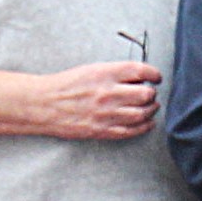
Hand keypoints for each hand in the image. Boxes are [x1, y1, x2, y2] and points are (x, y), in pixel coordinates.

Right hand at [35, 61, 161, 140]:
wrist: (44, 105)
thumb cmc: (66, 85)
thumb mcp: (91, 70)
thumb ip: (115, 73)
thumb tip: (138, 79)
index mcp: (105, 74)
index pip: (140, 71)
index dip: (154, 74)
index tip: (156, 77)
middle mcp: (108, 93)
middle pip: (145, 94)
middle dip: (151, 94)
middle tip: (150, 94)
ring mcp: (106, 114)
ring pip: (142, 114)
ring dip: (150, 110)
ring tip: (150, 107)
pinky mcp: (102, 130)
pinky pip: (131, 131)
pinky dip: (144, 126)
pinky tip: (147, 122)